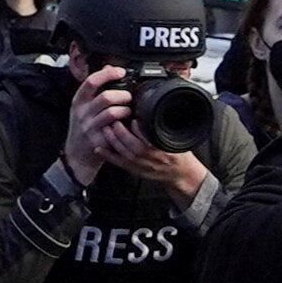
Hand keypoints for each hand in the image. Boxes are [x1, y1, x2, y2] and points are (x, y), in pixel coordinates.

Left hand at [64, 67, 209, 198]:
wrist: (182, 174)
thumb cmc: (180, 155)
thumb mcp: (180, 138)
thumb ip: (169, 126)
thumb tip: (159, 108)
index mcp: (166, 149)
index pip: (153, 140)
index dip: (142, 131)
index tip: (135, 120)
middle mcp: (154, 159)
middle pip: (136, 148)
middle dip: (123, 134)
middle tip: (115, 120)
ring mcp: (145, 166)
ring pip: (126, 155)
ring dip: (114, 142)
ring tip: (106, 129)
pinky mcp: (137, 171)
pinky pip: (121, 164)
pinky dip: (109, 156)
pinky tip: (100, 148)